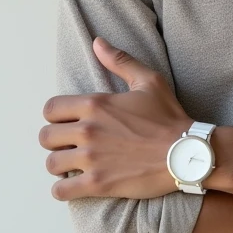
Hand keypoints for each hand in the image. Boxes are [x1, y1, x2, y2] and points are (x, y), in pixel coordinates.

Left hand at [39, 37, 192, 200]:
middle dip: (55, 141)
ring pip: (51, 164)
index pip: (50, 109)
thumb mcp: (149, 81)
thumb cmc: (169, 117)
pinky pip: (61, 191)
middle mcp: (87, 130)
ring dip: (59, 165)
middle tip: (70, 145)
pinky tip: (75, 185)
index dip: (56, 116)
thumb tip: (97, 42)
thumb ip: (120, 60)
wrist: (187, 153)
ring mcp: (91, 159)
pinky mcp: (98, 183)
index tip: (68, 122)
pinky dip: (63, 190)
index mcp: (95, 104)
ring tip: (73, 165)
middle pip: (45, 137)